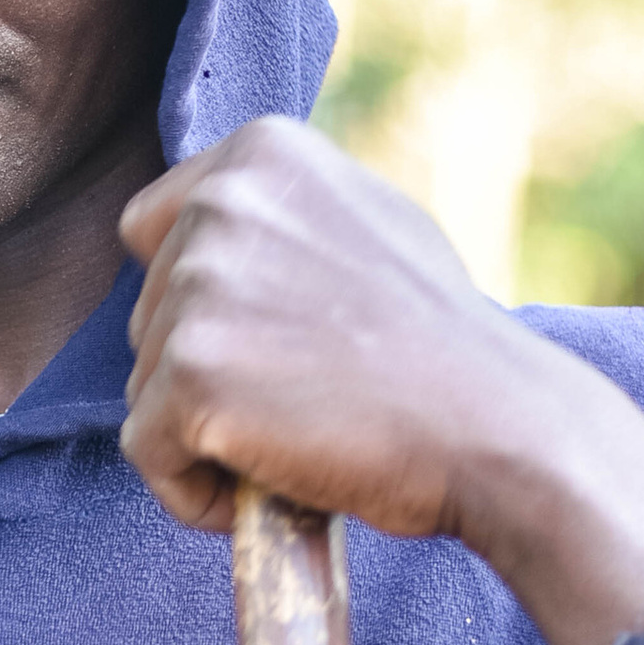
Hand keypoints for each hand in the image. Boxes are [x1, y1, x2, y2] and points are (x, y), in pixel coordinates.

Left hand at [118, 117, 643, 644]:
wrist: (498, 426)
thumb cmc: (444, 346)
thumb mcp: (370, 226)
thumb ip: (283, 215)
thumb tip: (208, 224)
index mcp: (262, 154)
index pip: (153, 229)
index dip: (199, 302)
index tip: (271, 338)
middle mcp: (220, 205)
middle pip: (147, 316)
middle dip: (207, 372)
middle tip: (309, 396)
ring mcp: (199, 291)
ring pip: (145, 387)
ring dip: (206, 433)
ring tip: (304, 438)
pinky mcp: (190, 379)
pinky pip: (147, 453)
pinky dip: (196, 491)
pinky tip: (275, 486)